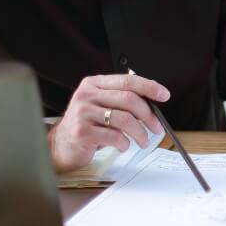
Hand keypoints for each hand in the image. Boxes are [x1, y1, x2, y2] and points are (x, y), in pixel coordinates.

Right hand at [48, 74, 167, 171]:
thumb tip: (153, 104)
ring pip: (124, 119)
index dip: (149, 87)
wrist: (61, 145)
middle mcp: (87, 95)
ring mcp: (83, 113)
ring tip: (143, 141)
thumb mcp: (100, 105)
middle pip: (129, 99)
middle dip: (148, 115)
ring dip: (140, 132)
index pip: (127, 80)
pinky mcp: (82, 132)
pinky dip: (125, 143)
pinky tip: (123, 145)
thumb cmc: (86, 125)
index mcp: (94, 84)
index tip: (164, 95)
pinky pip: (114, 136)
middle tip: (156, 127)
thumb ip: (121, 100)